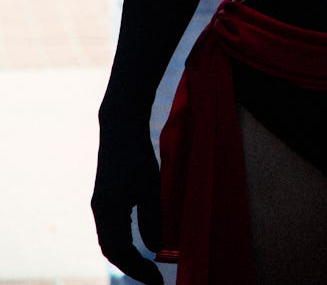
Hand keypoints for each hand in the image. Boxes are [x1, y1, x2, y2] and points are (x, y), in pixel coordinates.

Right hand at [91, 119, 163, 284]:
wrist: (121, 126)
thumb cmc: (138, 155)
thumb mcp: (151, 187)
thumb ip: (152, 219)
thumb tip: (155, 249)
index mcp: (109, 210)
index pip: (121, 252)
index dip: (138, 269)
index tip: (156, 281)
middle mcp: (100, 210)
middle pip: (111, 250)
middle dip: (131, 267)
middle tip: (152, 278)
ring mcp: (100, 204)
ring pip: (109, 241)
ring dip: (125, 257)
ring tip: (146, 268)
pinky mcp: (104, 197)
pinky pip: (109, 230)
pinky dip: (121, 244)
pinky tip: (136, 246)